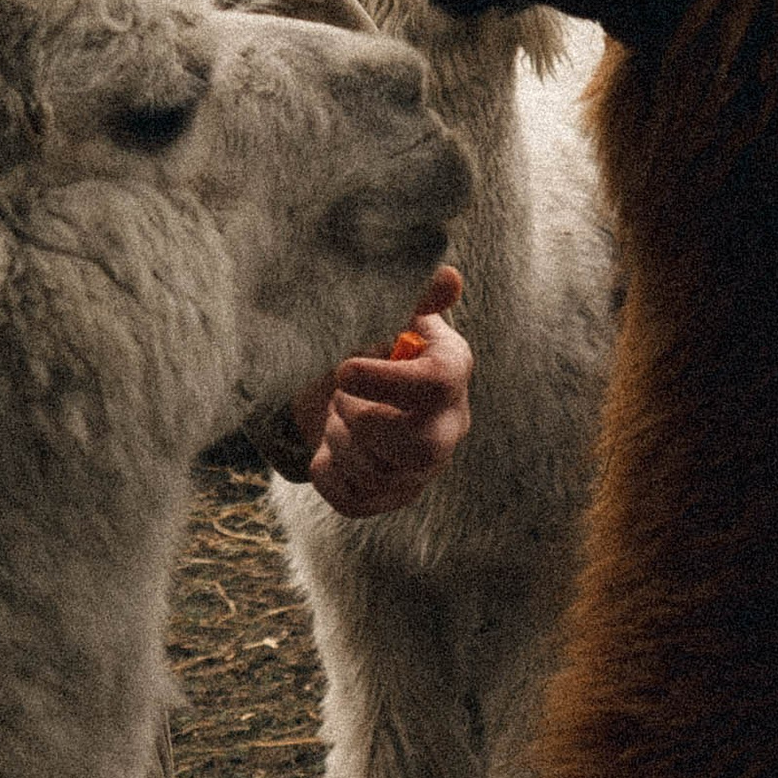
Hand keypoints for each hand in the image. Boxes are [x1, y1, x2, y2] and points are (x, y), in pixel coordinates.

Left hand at [291, 265, 470, 518]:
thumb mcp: (386, 311)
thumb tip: (450, 277)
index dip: (385, 381)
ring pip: (378, 475)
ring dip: (338, 440)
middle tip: (340, 396)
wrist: (344, 384)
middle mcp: (447, 426)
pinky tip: (329, 448)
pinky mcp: (391, 497)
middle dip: (361, 421)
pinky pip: (354, 500)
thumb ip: (415, 295)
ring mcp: (422, 470)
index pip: (436, 385)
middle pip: (417, 448)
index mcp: (450, 372)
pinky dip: (327, 473)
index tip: (342, 370)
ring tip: (338, 414)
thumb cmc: (370, 340)